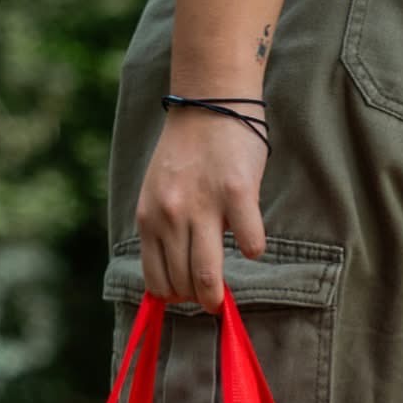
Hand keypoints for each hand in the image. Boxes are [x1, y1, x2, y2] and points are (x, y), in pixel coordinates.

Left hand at [135, 108, 268, 314]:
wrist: (209, 102)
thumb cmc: (187, 153)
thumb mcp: (158, 193)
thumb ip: (163, 228)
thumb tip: (177, 274)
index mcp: (149, 217)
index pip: (156, 281)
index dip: (173, 297)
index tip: (187, 295)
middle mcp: (171, 216)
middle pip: (183, 285)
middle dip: (198, 300)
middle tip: (211, 298)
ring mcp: (203, 206)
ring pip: (208, 276)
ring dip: (218, 294)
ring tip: (224, 295)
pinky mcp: (237, 194)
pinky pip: (249, 244)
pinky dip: (254, 249)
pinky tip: (251, 241)